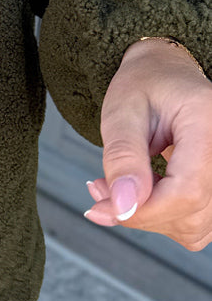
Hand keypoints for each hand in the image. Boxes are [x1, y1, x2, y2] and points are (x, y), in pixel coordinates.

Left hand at [83, 38, 211, 249]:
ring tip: (116, 186)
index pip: (188, 191)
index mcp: (207, 123)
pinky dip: (161, 218)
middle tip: (99, 187)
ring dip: (147, 217)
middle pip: (192, 213)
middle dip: (137, 212)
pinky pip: (194, 225)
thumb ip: (122, 157)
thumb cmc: (144, 84)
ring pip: (194, 227)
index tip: (103, 201)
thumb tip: (123, 207)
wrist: (163, 73)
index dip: (144, 209)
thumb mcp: (122, 110)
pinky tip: (138, 193)